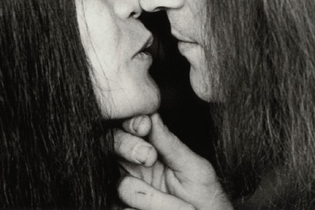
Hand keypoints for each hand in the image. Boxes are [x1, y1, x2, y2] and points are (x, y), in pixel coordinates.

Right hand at [115, 113, 232, 209]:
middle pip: (111, 147)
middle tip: (149, 157)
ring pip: (123, 186)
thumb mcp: (192, 167)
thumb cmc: (204, 197)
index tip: (143, 126)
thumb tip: (152, 114)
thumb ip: (169, 143)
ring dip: (154, 198)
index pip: (129, 128)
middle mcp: (132, 168)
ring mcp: (126, 193)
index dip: (131, 124)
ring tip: (182, 208)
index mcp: (149, 149)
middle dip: (128, 147)